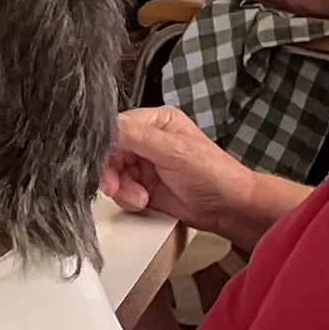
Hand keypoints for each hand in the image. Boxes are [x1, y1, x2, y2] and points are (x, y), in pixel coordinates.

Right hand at [103, 106, 303, 239]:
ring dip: (121, 188)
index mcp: (155, 121)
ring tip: (140, 198)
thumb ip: (137, 136)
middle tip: (113, 186)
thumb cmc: (211, 172)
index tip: (100, 160)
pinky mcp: (143, 187)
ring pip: (112, 173)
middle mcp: (146, 140)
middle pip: (110, 152)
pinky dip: (128, 199)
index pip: (117, 127)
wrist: (228, 208)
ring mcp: (143, 165)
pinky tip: (144, 202)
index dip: (106, 144)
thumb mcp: (173, 150)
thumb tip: (103, 127)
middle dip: (111, 171)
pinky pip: (120, 191)